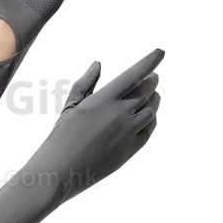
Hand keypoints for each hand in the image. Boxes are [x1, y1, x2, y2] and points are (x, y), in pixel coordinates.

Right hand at [20, 49, 163, 206]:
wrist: (61, 172)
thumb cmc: (61, 137)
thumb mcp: (71, 107)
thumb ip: (85, 84)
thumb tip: (98, 64)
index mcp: (103, 100)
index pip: (134, 74)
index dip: (149, 61)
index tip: (161, 51)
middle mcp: (119, 114)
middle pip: (147, 90)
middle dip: (152, 81)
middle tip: (153, 77)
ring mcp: (128, 132)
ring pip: (152, 109)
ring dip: (153, 100)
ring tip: (151, 96)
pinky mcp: (132, 149)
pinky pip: (149, 129)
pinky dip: (151, 119)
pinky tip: (146, 116)